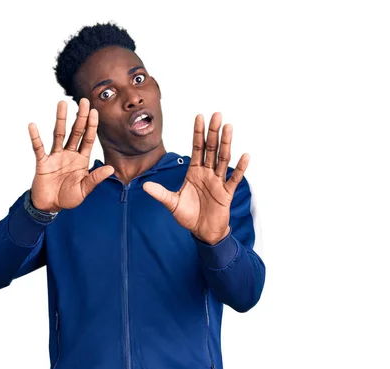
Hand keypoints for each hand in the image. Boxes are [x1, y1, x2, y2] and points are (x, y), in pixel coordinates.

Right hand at [28, 98, 114, 212]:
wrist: (50, 206)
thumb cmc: (68, 198)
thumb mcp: (84, 190)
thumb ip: (95, 178)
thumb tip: (111, 169)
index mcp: (81, 160)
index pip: (88, 139)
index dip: (91, 126)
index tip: (95, 111)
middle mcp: (69, 154)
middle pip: (75, 132)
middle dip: (80, 117)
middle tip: (84, 101)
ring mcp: (55, 157)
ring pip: (58, 135)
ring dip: (61, 120)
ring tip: (62, 104)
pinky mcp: (43, 162)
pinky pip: (39, 148)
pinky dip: (35, 138)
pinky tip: (33, 126)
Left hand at [143, 113, 248, 244]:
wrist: (202, 232)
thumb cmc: (189, 216)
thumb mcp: (172, 204)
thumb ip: (160, 194)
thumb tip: (145, 186)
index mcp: (194, 172)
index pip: (197, 148)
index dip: (198, 133)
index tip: (199, 116)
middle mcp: (207, 173)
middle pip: (211, 149)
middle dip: (213, 132)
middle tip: (217, 114)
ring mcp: (218, 182)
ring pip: (223, 159)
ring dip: (226, 143)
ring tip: (229, 127)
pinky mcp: (226, 193)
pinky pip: (234, 179)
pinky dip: (240, 168)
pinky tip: (245, 156)